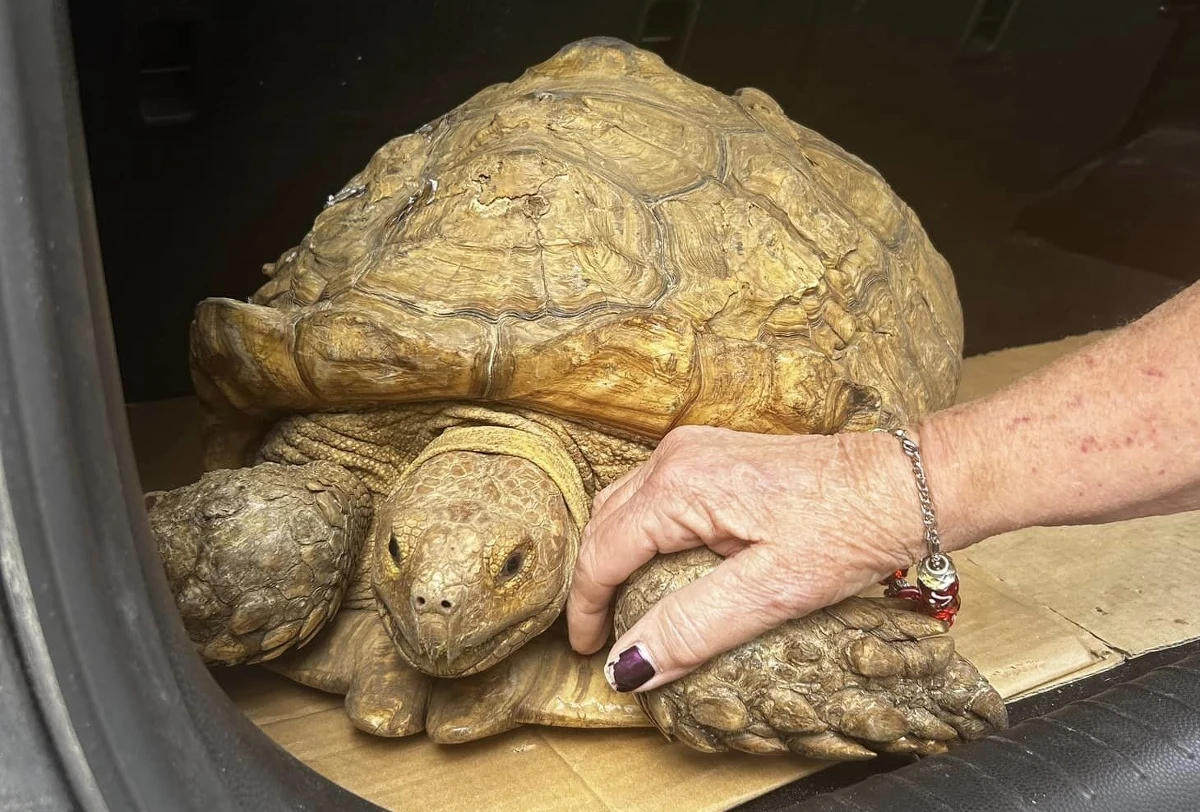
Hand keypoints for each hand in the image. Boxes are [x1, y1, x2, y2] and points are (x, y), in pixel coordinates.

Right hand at [565, 425, 925, 692]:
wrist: (902, 485)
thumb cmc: (847, 530)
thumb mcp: (771, 592)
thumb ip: (692, 627)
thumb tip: (628, 667)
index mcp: (678, 487)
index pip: (602, 552)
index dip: (586, 608)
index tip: (591, 655)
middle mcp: (676, 458)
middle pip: (604, 523)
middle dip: (594, 581)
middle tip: (602, 636)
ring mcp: (695, 450)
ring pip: (624, 505)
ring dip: (614, 554)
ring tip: (623, 607)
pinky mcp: (715, 455)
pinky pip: (653, 494)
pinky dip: (641, 534)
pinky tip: (657, 567)